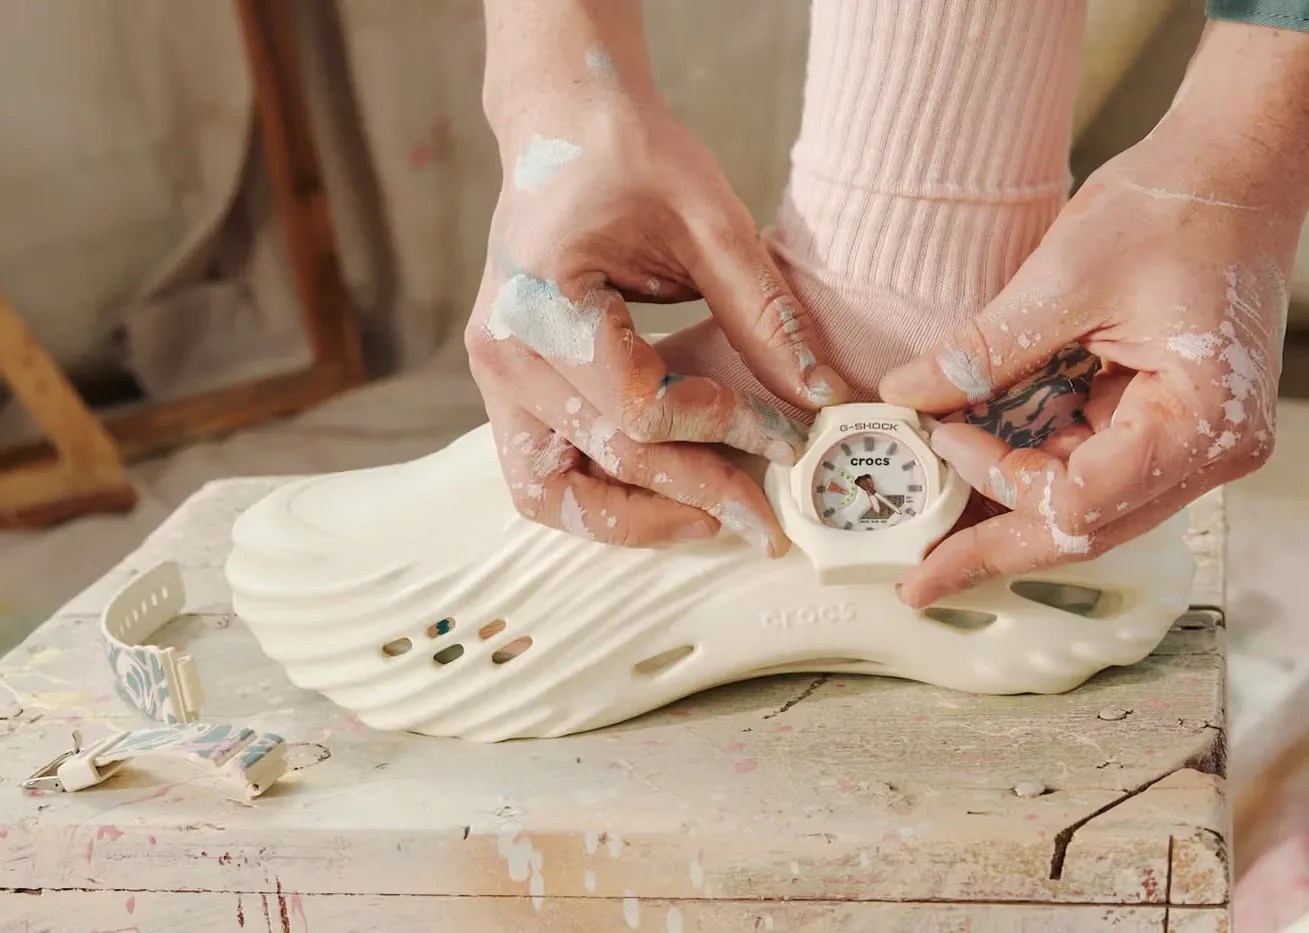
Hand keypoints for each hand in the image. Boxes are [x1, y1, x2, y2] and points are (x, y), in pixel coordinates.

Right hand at [469, 8, 848, 553]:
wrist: (563, 125)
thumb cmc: (633, 158)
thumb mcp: (712, 222)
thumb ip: (764, 316)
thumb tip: (823, 398)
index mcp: (544, 300)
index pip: (643, 407)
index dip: (727, 430)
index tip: (792, 434)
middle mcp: (504, 351)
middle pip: (606, 460)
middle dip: (699, 494)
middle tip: (769, 520)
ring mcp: (495, 376)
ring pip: (553, 496)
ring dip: (634, 520)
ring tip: (710, 520)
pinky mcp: (506, 388)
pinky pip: (542, 477)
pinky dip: (600, 500)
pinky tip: (665, 494)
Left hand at [880, 93, 1305, 605]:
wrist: (1231, 167)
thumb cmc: (1173, 207)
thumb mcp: (1065, 277)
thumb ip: (985, 350)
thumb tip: (904, 395)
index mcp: (1200, 423)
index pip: (1085, 501)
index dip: (1004, 483)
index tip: (944, 441)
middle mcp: (1203, 450)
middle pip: (1083, 526)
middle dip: (993, 548)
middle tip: (918, 579)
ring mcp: (1184, 439)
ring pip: (1079, 504)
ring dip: (1003, 505)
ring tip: (929, 518)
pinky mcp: (1158, 419)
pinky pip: (1083, 462)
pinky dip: (1025, 462)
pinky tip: (970, 460)